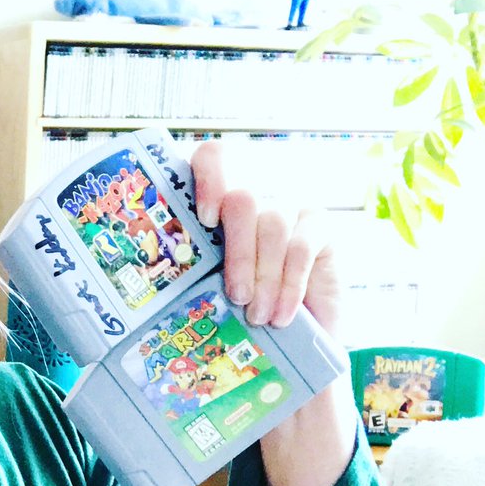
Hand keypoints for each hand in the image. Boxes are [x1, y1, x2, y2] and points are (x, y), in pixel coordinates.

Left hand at [190, 141, 341, 337]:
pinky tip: (280, 314)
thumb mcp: (209, 284)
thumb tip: (165, 285)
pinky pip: (302, 247)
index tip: (205, 219)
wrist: (291, 328)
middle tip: (236, 296)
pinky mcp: (320, 224)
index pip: (214, 157)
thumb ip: (192, 270)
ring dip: (264, 276)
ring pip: (274, 225)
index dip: (209, 177)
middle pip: (243, 199)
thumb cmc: (238, 303)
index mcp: (216, 198)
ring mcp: (290, 203)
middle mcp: (254, 191)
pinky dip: (289, 285)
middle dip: (238, 253)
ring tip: (257, 314)